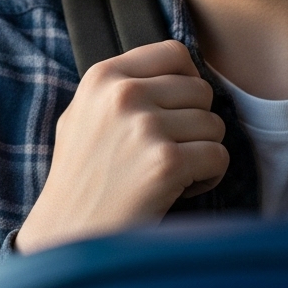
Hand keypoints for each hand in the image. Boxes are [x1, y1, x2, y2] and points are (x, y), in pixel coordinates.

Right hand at [16, 40, 227, 252]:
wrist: (68, 233)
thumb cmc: (80, 179)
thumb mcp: (82, 116)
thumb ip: (119, 88)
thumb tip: (174, 71)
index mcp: (102, 77)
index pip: (173, 53)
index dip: (185, 83)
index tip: (174, 111)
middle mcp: (122, 94)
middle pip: (200, 90)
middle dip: (194, 123)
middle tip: (168, 150)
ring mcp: (144, 127)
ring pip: (214, 124)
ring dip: (201, 152)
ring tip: (169, 172)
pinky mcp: (166, 162)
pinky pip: (218, 157)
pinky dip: (207, 178)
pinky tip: (178, 189)